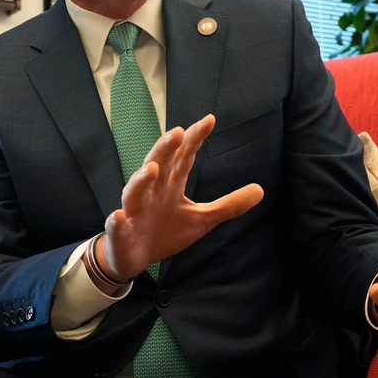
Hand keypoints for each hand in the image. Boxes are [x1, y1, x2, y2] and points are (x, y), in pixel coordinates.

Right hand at [96, 114, 263, 280]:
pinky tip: (119, 216)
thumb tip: (260, 189)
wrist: (135, 257)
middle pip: (157, 165)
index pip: (183, 157)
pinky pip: (117, 224)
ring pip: (135, 191)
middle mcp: (151, 192)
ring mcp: (134, 210)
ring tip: (152, 169)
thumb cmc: (167, 232)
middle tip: (178, 132)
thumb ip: (228, 205)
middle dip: (165, 149)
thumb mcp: (202, 219)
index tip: (209, 120)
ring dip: (141, 180)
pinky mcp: (121, 232)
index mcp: (170, 185)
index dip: (194, 139)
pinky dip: (117, 221)